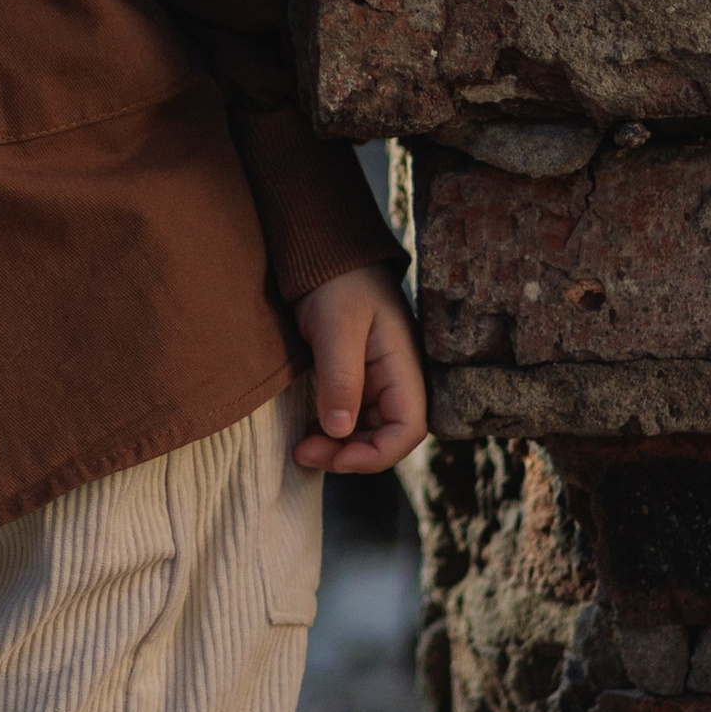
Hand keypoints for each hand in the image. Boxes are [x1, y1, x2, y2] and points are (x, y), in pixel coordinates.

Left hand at [290, 265, 426, 476]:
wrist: (323, 256)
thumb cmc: (336, 281)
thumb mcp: (336, 327)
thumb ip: (340, 378)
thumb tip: (340, 431)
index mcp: (403, 367)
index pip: (408, 428)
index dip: (376, 454)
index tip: (336, 456)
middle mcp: (395, 380)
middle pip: (385, 438)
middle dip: (349, 455)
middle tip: (304, 452)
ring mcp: (376, 382)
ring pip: (366, 433)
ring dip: (337, 448)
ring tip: (302, 446)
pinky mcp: (357, 381)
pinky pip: (350, 419)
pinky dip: (331, 433)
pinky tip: (307, 431)